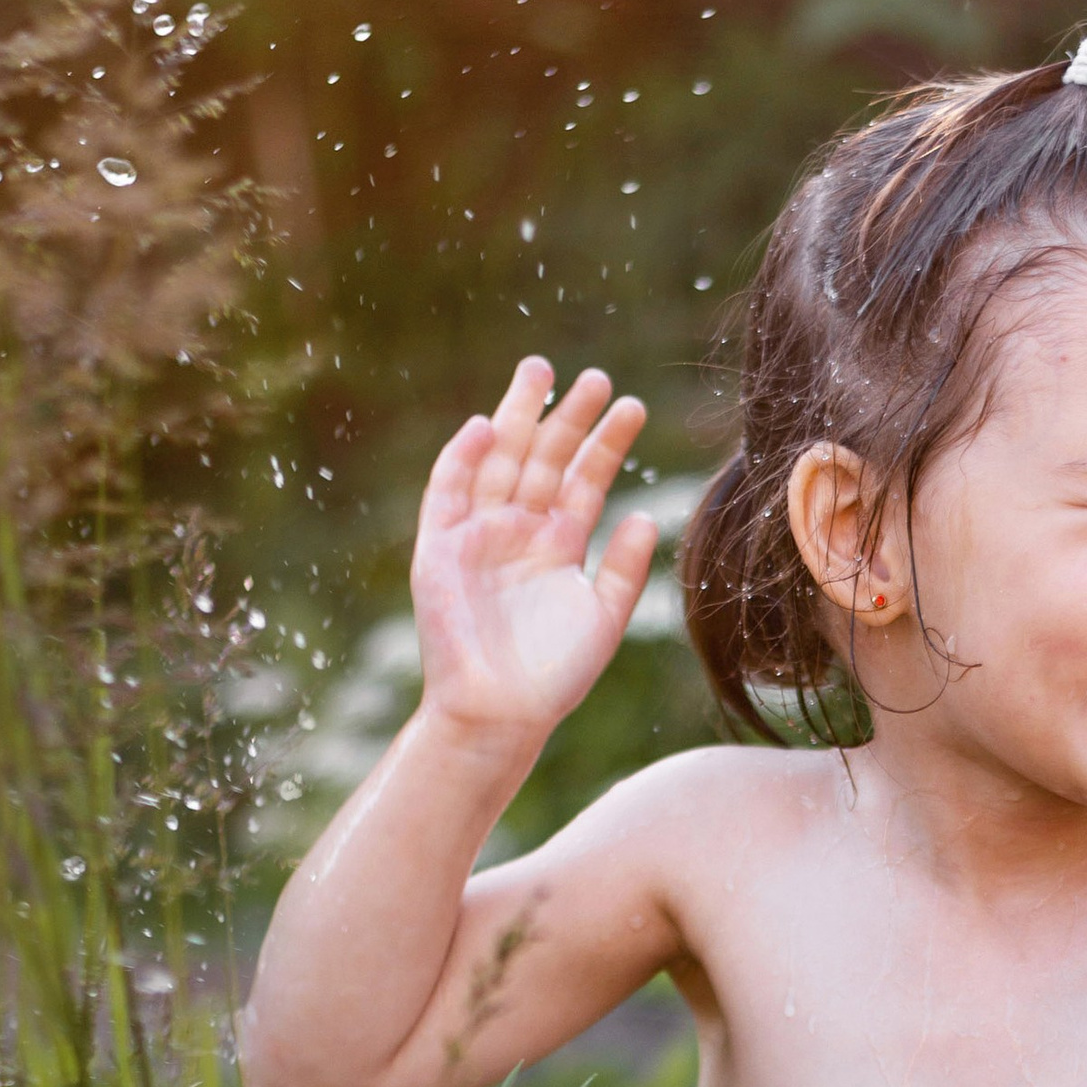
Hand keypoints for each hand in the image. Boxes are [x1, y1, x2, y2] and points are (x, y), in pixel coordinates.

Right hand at [408, 357, 655, 748]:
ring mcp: (478, 536)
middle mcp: (518, 531)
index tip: (632, 404)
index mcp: (557, 544)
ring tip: (541, 372)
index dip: (606, 442)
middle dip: (564, 415)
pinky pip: (447, 494)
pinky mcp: (440, 551)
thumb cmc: (554, 676)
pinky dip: (461, 459)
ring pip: (499, 463)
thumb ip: (622, 568)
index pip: (585, 479)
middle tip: (591, 373)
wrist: (500, 714)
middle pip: (543, 458)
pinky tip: (486, 426)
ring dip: (518, 418)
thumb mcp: (602, 617)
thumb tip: (645, 518)